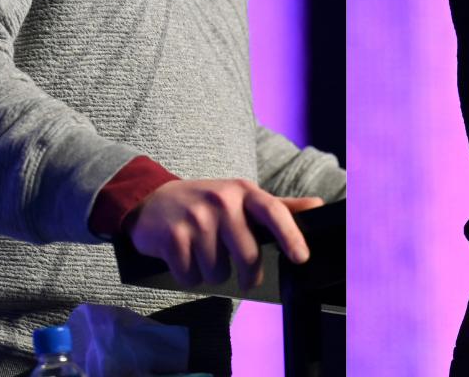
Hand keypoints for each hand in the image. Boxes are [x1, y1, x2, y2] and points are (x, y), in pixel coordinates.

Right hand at [126, 178, 323, 290]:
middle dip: (248, 275)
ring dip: (212, 274)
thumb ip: (279, 206)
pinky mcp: (171, 238)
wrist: (151, 200)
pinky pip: (190, 276)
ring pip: (217, 272)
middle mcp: (219, 202)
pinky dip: (188, 276)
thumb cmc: (205, 203)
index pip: (273, 211)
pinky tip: (184, 259)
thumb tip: (316, 205)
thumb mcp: (240, 198)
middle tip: (244, 275)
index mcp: (241, 192)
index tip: (301, 257)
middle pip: (247, 256)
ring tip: (203, 256)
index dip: (290, 235)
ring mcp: (194, 219)